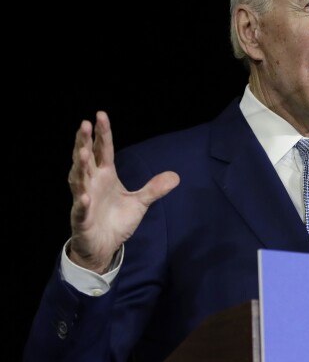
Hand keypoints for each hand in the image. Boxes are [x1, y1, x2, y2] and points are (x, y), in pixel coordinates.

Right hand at [67, 111, 179, 272]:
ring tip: (83, 152)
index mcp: (106, 176)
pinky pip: (81, 209)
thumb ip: (154, 189)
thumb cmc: (117, 221)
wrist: (104, 246)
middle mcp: (92, 183)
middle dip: (84, 142)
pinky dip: (82, 202)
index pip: (103, 150)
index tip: (99, 115)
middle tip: (84, 124)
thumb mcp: (140, 203)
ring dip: (80, 166)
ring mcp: (85, 199)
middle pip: (87, 159)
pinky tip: (84, 195)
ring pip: (79, 179)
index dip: (101, 134)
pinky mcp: (82, 218)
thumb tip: (175, 176)